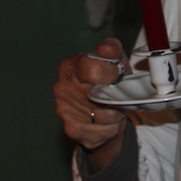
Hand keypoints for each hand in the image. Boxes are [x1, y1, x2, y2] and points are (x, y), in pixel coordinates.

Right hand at [53, 37, 132, 171]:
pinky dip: (110, 129)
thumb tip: (105, 49)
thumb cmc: (109, 80)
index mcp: (70, 66)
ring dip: (116, 115)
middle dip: (116, 97)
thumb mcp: (114, 59)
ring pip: (104, 116)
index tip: (117, 77)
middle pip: (101, 97)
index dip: (113, 75)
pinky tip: (106, 121)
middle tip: (118, 95)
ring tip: (113, 107)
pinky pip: (101, 132)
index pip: (95, 71)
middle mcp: (62, 88)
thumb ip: (112, 49)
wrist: (103, 108)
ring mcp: (64, 110)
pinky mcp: (71, 129)